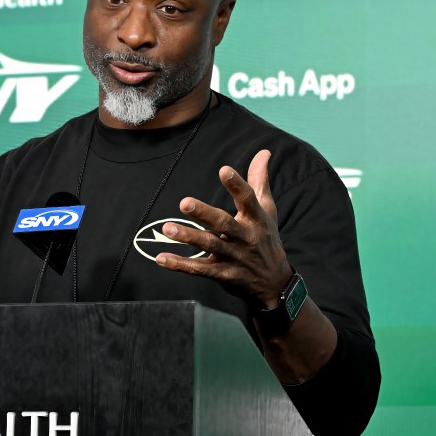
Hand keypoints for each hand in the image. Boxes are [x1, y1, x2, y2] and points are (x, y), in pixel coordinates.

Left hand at [155, 149, 292, 309]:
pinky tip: (161, 259)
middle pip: (224, 223)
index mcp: (256, 219)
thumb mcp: (267, 210)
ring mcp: (234, 257)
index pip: (248, 199)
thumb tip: (263, 152)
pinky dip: (180, 265)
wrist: (274, 283)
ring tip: (167, 229)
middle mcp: (246, 237)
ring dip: (188, 237)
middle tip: (184, 203)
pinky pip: (200, 269)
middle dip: (204, 214)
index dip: (237, 185)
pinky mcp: (223, 274)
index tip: (224, 170)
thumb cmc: (266, 238)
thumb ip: (259, 181)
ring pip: (210, 245)